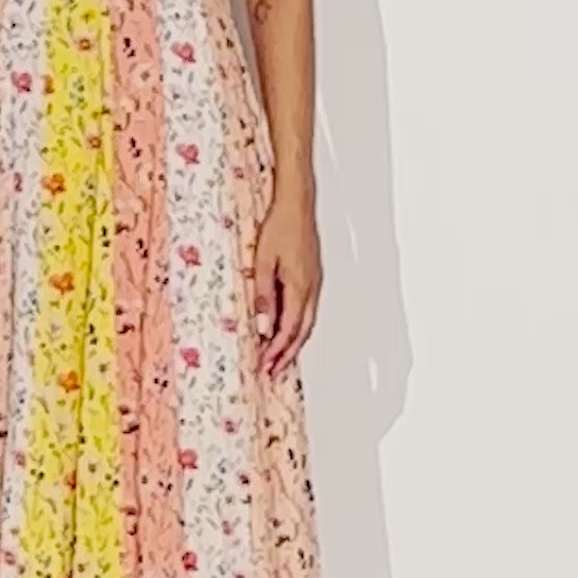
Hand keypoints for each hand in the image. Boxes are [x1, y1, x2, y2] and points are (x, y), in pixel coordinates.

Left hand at [253, 194, 320, 374]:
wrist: (297, 204)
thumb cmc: (279, 227)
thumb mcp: (263, 263)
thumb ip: (263, 297)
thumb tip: (263, 328)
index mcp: (299, 287)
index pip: (288, 329)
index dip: (277, 351)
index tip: (264, 365)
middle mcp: (311, 289)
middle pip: (301, 332)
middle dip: (287, 355)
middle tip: (273, 373)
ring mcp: (314, 283)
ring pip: (306, 323)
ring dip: (292, 343)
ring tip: (279, 359)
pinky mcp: (312, 277)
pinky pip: (306, 310)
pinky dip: (297, 327)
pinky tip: (286, 331)